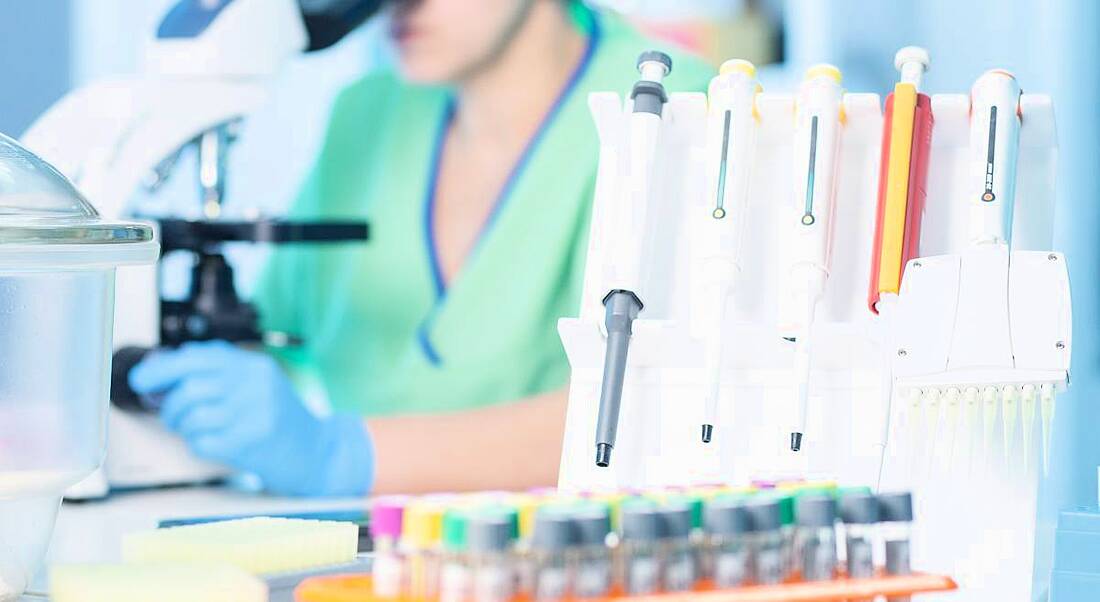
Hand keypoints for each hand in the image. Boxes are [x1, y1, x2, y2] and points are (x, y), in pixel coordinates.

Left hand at [129, 340, 372, 496]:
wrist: (316, 453)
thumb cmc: (281, 420)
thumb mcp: (258, 383)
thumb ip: (220, 369)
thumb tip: (169, 362)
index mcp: (255, 366)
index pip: (196, 358)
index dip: (161, 369)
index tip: (141, 380)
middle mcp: (255, 386)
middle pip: (189, 388)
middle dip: (169, 404)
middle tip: (168, 413)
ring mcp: (252, 415)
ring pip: (191, 417)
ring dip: (183, 426)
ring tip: (196, 429)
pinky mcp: (247, 444)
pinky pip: (200, 442)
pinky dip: (198, 444)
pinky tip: (214, 443)